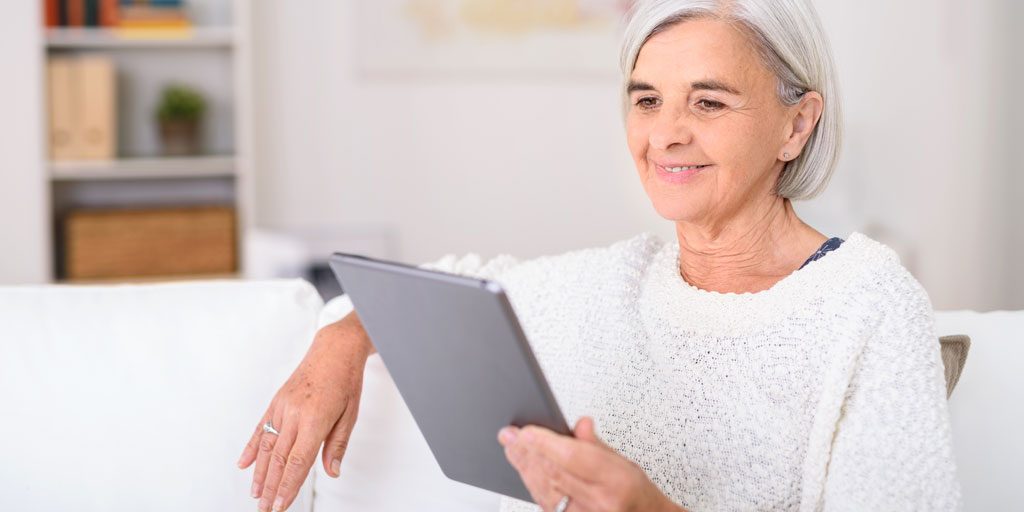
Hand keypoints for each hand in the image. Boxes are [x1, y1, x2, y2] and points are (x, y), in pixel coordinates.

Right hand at [236, 315, 372, 511]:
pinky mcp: (276, 401)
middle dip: (271, 487)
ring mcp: (282, 407)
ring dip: (259, 473)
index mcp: (315, 419)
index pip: (298, 461)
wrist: (334, 350)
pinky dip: (251, 448)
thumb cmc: (345, 382)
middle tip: (265, 509)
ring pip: (267, 446)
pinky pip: (261, 427)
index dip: (288, 486)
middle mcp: (294, 414)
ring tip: (255, 495)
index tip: (280, 506)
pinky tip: (243, 464)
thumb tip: (333, 472)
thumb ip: (337, 445)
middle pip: (279, 459)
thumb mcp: (350, 415)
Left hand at [498, 417, 684, 511]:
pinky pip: (544, 502)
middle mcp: (598, 502)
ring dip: (524, 466)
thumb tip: (579, 425)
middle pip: (552, 473)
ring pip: (543, 489)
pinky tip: (524, 470)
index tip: (526, 430)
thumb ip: (597, 445)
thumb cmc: (638, 496)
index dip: (545, 442)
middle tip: (509, 435)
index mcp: (616, 481)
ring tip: (511, 447)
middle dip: (526, 451)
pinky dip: (532, 484)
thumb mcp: (626, 463)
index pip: (572, 457)